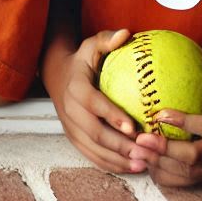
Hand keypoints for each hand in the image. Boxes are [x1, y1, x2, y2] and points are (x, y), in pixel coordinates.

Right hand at [48, 29, 146, 173]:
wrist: (57, 75)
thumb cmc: (82, 60)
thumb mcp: (91, 45)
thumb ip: (107, 39)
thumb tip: (126, 33)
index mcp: (76, 87)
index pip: (93, 103)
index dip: (112, 115)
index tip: (133, 127)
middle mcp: (70, 109)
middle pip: (95, 132)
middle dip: (120, 146)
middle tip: (144, 151)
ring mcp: (70, 126)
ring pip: (93, 149)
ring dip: (118, 159)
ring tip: (143, 163)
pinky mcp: (73, 137)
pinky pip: (91, 155)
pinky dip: (110, 164)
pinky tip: (131, 167)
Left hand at [131, 57, 201, 185]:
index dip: (183, 122)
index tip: (159, 113)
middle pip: (195, 158)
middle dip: (166, 151)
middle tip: (140, 138)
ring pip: (190, 174)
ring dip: (162, 166)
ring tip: (136, 152)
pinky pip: (191, 181)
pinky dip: (169, 177)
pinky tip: (148, 164)